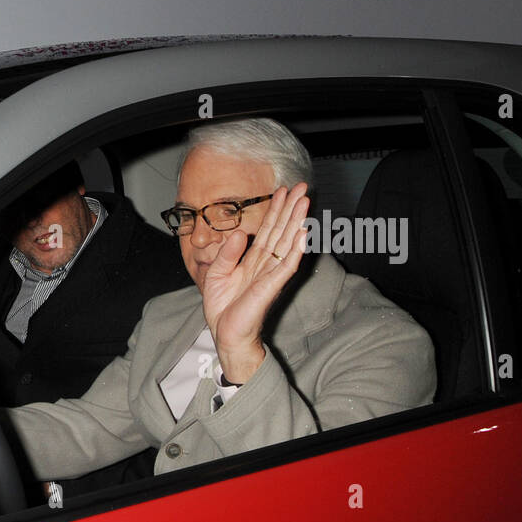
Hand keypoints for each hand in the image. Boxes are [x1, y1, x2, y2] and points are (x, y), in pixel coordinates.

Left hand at [200, 183, 309, 382]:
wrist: (225, 334)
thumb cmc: (223, 308)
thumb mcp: (215, 274)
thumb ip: (227, 253)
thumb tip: (240, 232)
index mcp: (252, 261)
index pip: (267, 231)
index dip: (275, 210)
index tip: (282, 191)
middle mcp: (265, 265)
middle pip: (281, 231)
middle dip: (291, 209)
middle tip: (302, 187)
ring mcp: (271, 275)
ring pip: (287, 243)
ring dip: (297, 221)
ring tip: (305, 201)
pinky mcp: (271, 287)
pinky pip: (286, 265)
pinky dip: (296, 249)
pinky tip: (303, 232)